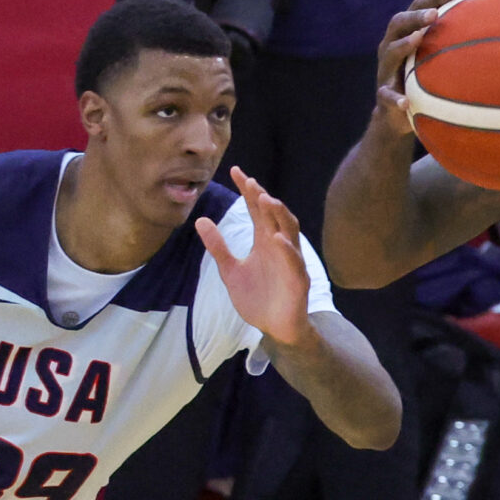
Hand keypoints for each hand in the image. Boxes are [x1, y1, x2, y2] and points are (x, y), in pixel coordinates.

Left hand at [198, 167, 314, 347]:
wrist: (275, 328)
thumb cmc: (258, 298)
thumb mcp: (230, 271)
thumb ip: (218, 247)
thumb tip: (200, 220)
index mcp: (264, 241)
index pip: (256, 209)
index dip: (247, 190)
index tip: (235, 171)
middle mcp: (279, 246)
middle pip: (273, 215)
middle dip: (263, 197)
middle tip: (250, 182)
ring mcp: (291, 262)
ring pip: (290, 232)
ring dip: (279, 215)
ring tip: (266, 200)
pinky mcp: (298, 281)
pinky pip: (295, 263)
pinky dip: (287, 250)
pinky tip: (277, 239)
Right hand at [372, 0, 474, 134]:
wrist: (397, 114)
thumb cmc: (422, 73)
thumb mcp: (435, 46)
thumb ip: (450, 16)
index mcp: (406, 31)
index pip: (418, 7)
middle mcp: (391, 45)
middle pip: (399, 23)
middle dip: (416, 16)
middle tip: (434, 14)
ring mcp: (386, 69)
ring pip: (390, 53)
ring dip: (403, 45)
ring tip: (418, 39)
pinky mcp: (384, 95)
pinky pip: (387, 95)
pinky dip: (395, 98)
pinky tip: (406, 102)